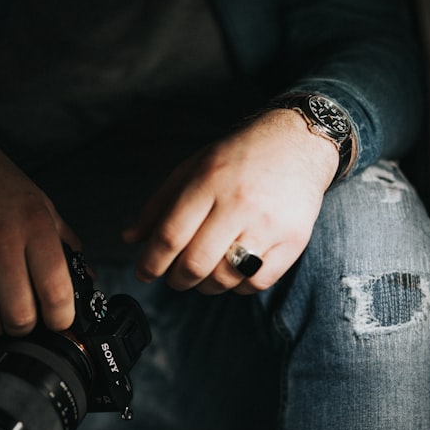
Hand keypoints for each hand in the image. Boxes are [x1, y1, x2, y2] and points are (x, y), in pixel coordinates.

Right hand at [0, 118, 80, 337]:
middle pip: (20, 316)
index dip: (61, 320)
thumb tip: (89, 279)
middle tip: (22, 321)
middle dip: (24, 328)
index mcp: (35, 225)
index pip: (57, 292)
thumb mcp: (38, 203)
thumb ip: (63, 243)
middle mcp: (1, 237)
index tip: (58, 323)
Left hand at [123, 109, 339, 293]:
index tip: (144, 273)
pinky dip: (239, 286)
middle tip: (175, 278)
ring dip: (206, 285)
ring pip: (225, 278)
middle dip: (177, 280)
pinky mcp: (293, 241)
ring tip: (204, 274)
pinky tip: (235, 271)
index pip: (171, 236)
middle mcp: (239, 203)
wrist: (299, 142)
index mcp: (209, 181)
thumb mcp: (193, 168)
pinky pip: (256, 282)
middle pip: (195, 263)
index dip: (151, 262)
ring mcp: (268, 224)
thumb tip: (130, 239)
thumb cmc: (240, 157)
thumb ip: (159, 205)